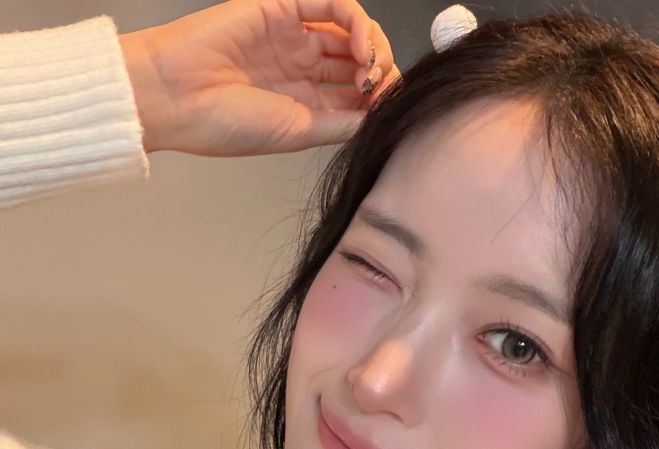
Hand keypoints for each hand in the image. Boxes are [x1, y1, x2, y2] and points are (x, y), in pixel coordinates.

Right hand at [119, 0, 399, 156]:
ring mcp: (294, 36)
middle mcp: (301, 68)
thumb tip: (382, 117)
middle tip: (377, 86)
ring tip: (370, 67)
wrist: (177, 96)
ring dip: (373, 46)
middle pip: (359, 60)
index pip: (357, 93)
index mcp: (304, 103)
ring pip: (352, 30)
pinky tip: (360, 44)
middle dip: (381, 71)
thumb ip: (342, 122)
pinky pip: (331, 3)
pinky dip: (355, 20)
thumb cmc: (223, 123)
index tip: (387, 109)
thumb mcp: (297, 132)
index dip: (380, 97)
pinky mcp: (283, 7)